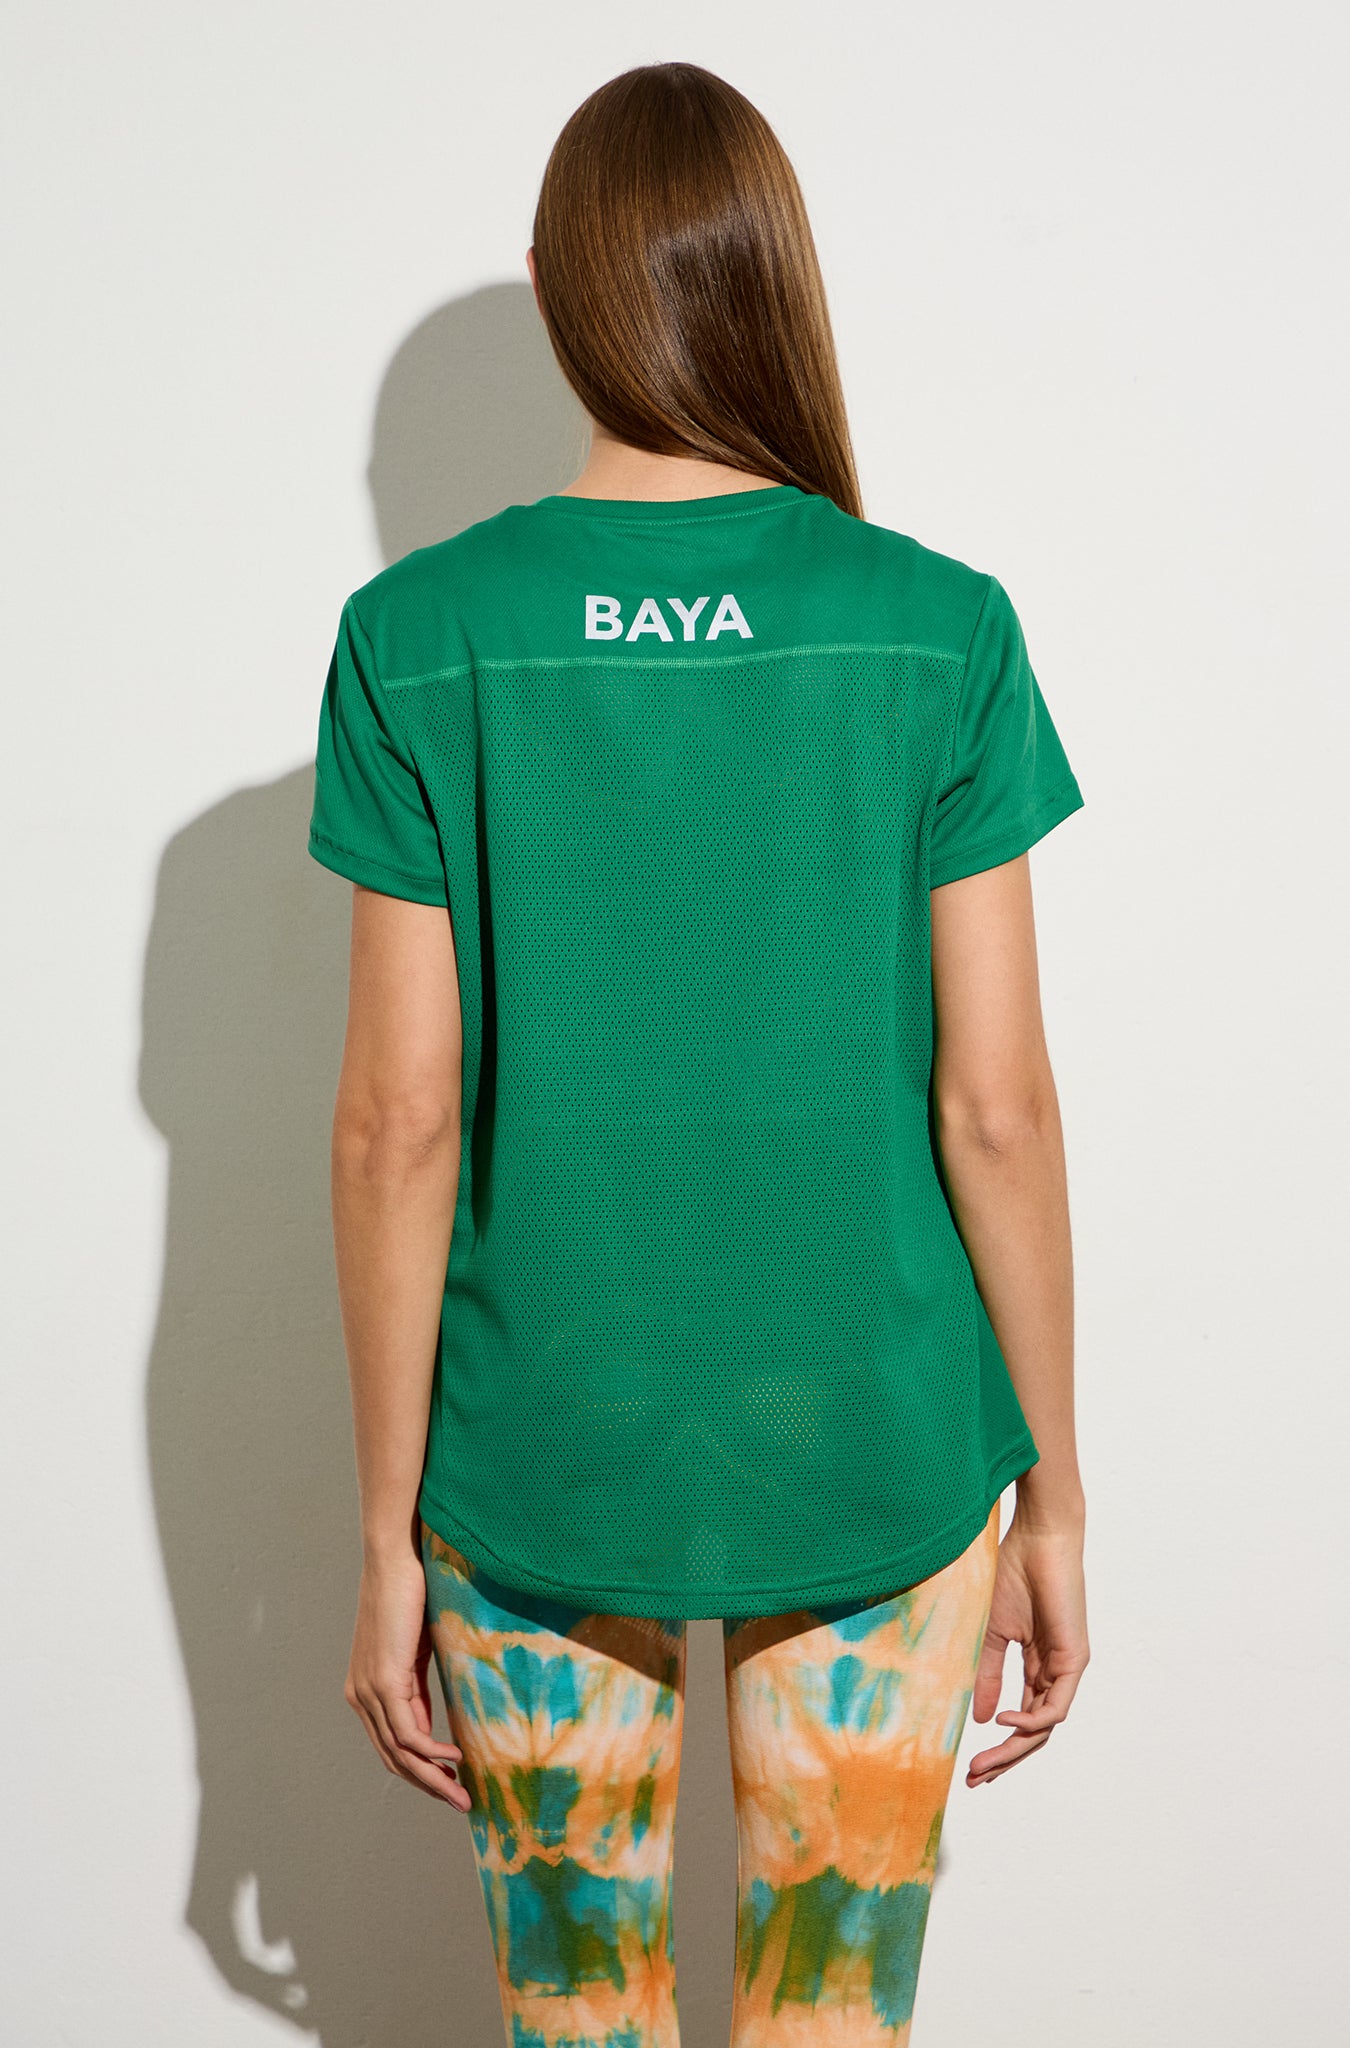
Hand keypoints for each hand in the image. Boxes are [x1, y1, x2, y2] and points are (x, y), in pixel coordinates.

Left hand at [344, 1545, 471, 1809]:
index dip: (420, 1771)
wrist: (395, 1560)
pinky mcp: (385, 1681)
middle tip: (461, 1804)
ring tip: (463, 1794)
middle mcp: (360, 1696)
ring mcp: (370, 1690)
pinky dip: (432, 1751)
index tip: (451, 1785)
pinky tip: (456, 1757)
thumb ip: (416, 1689)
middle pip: (393, 1759)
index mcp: (365, 1691)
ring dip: (433, 1778)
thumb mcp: (415, 1652)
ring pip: (400, 1752)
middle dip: (428, 1785)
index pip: (390, 1746)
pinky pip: (408, 1732)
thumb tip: (431, 1726)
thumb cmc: (408, 1596)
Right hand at [965, 1507, 1088, 1786]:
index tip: (971, 1767)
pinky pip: (1055, 1706)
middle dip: (1004, 1759)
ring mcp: (1067, 1668)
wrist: (1038, 1538)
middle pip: (1033, 1733)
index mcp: (1037, 1666)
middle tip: (975, 1778)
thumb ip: (988, 1674)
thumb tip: (982, 1719)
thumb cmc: (1013, 1573)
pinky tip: (1005, 1721)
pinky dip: (1030, 1720)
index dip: (999, 1746)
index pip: (1022, 1719)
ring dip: (1014, 1749)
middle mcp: (1055, 1673)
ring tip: (984, 1762)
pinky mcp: (1074, 1659)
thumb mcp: (991, 1632)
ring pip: (1044, 1727)